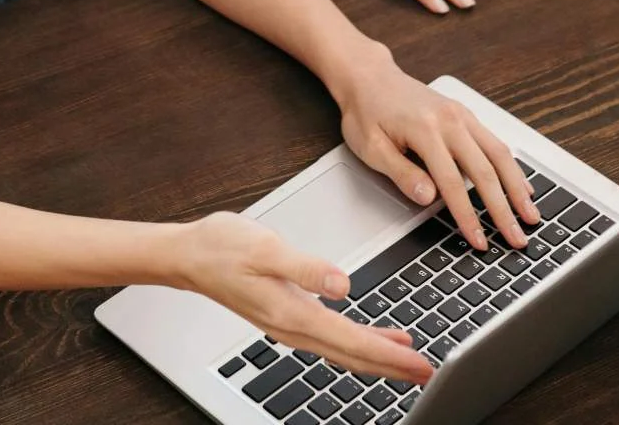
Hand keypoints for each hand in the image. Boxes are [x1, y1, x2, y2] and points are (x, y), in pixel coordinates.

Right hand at [174, 210, 432, 384]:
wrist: (190, 257)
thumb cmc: (223, 248)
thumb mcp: (266, 247)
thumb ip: (306, 267)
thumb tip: (343, 285)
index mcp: (293, 313)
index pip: (351, 341)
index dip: (389, 355)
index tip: (419, 363)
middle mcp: (294, 327)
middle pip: (352, 355)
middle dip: (392, 365)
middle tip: (428, 372)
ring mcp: (291, 325)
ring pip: (344, 350)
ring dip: (378, 356)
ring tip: (410, 359)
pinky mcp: (289, 314)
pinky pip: (333, 337)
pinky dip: (359, 340)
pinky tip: (376, 335)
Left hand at [333, 45, 539, 255]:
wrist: (370, 77)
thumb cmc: (367, 113)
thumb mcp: (371, 148)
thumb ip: (401, 173)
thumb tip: (430, 198)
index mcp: (425, 129)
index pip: (452, 183)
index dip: (468, 216)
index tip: (480, 241)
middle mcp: (449, 119)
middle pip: (485, 170)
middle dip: (504, 209)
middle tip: (518, 238)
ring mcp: (460, 115)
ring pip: (499, 154)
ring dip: (517, 187)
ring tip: (531, 215)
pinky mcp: (465, 115)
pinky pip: (495, 142)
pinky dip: (512, 167)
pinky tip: (522, 185)